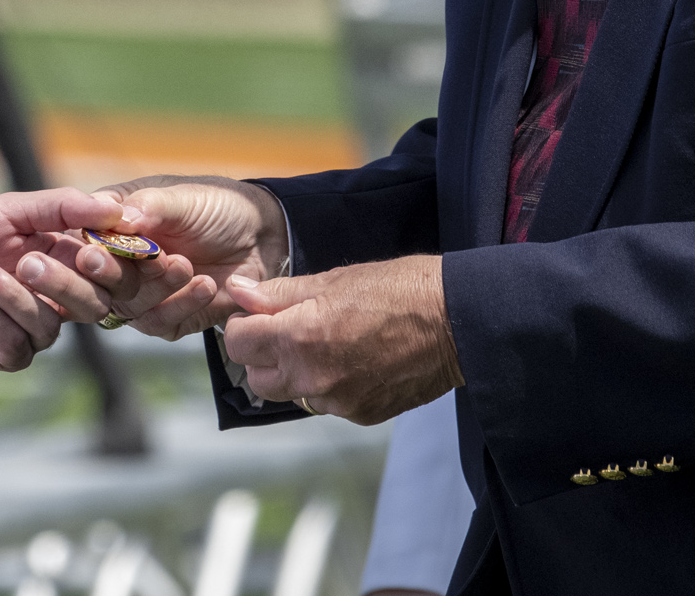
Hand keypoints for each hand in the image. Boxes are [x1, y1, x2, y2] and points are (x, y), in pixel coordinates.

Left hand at [0, 189, 127, 371]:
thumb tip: (113, 207)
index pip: (111, 269)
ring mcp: (27, 329)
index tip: (94, 250)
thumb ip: (59, 207)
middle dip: (64, 283)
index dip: (114, 264)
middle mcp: (53, 297)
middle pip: (92, 304)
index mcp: (64, 258)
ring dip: (15, 297)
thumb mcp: (5, 210)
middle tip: (28, 261)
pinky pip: (17, 347)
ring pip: (50, 326)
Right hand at [17, 177, 286, 339]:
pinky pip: (160, 322)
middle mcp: (118, 261)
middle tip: (132, 266)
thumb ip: (151, 208)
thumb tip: (119, 220)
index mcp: (111, 225)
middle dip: (110, 276)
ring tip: (185, 265)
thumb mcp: (184, 198)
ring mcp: (140, 293)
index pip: (82, 243)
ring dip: (156, 286)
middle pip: (95, 280)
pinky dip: (183, 304)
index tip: (91, 256)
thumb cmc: (217, 206)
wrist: (262, 236)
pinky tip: (205, 285)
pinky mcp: (165, 318)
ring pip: (127, 303)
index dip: (83, 253)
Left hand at [221, 255, 461, 424]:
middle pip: (257, 379)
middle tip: (286, 329)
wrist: (456, 322)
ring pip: (292, 394)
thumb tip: (238, 290)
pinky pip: (327, 403)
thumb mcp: (332, 280)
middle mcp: (313, 378)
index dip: (242, 326)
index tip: (257, 315)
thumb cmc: (397, 289)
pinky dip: (329, 385)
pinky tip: (353, 359)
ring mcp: (338, 402)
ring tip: (326, 342)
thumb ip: (279, 293)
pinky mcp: (362, 415)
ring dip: (295, 373)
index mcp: (299, 338)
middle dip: (261, 355)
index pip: (237, 345)